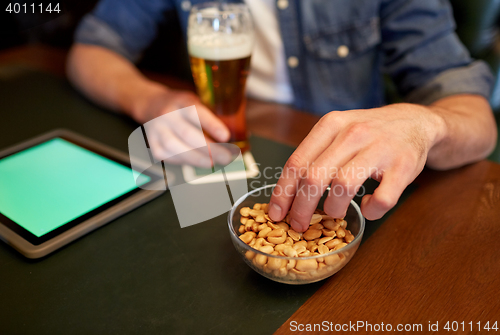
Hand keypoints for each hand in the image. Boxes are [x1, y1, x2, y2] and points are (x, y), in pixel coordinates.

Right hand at [134, 87, 232, 166]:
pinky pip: (169, 157)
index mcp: (182, 101)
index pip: (196, 112)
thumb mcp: (196, 100)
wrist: (152, 104)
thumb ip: (211, 113)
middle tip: (226, 157)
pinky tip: (196, 161)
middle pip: (188, 134)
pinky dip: (184, 162)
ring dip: (197, 158)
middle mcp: (167, 114)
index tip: (226, 136)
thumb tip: (235, 134)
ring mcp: (157, 129)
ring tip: (212, 163)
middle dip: (210, 149)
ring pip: (176, 148)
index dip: (212, 125)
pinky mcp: (153, 143)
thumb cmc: (181, 105)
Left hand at [268, 103, 443, 231]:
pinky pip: (382, 199)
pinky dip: (371, 210)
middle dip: (301, 208)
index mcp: (331, 125)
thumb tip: (286, 193)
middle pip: (314, 177)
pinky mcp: (404, 166)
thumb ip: (315, 155)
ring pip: (343, 186)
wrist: (415, 122)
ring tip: (334, 213)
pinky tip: (368, 206)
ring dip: (334, 208)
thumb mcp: (338, 131)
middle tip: (298, 225)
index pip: (296, 162)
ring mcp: (380, 148)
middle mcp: (353, 133)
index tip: (276, 213)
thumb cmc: (368, 133)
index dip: (282, 192)